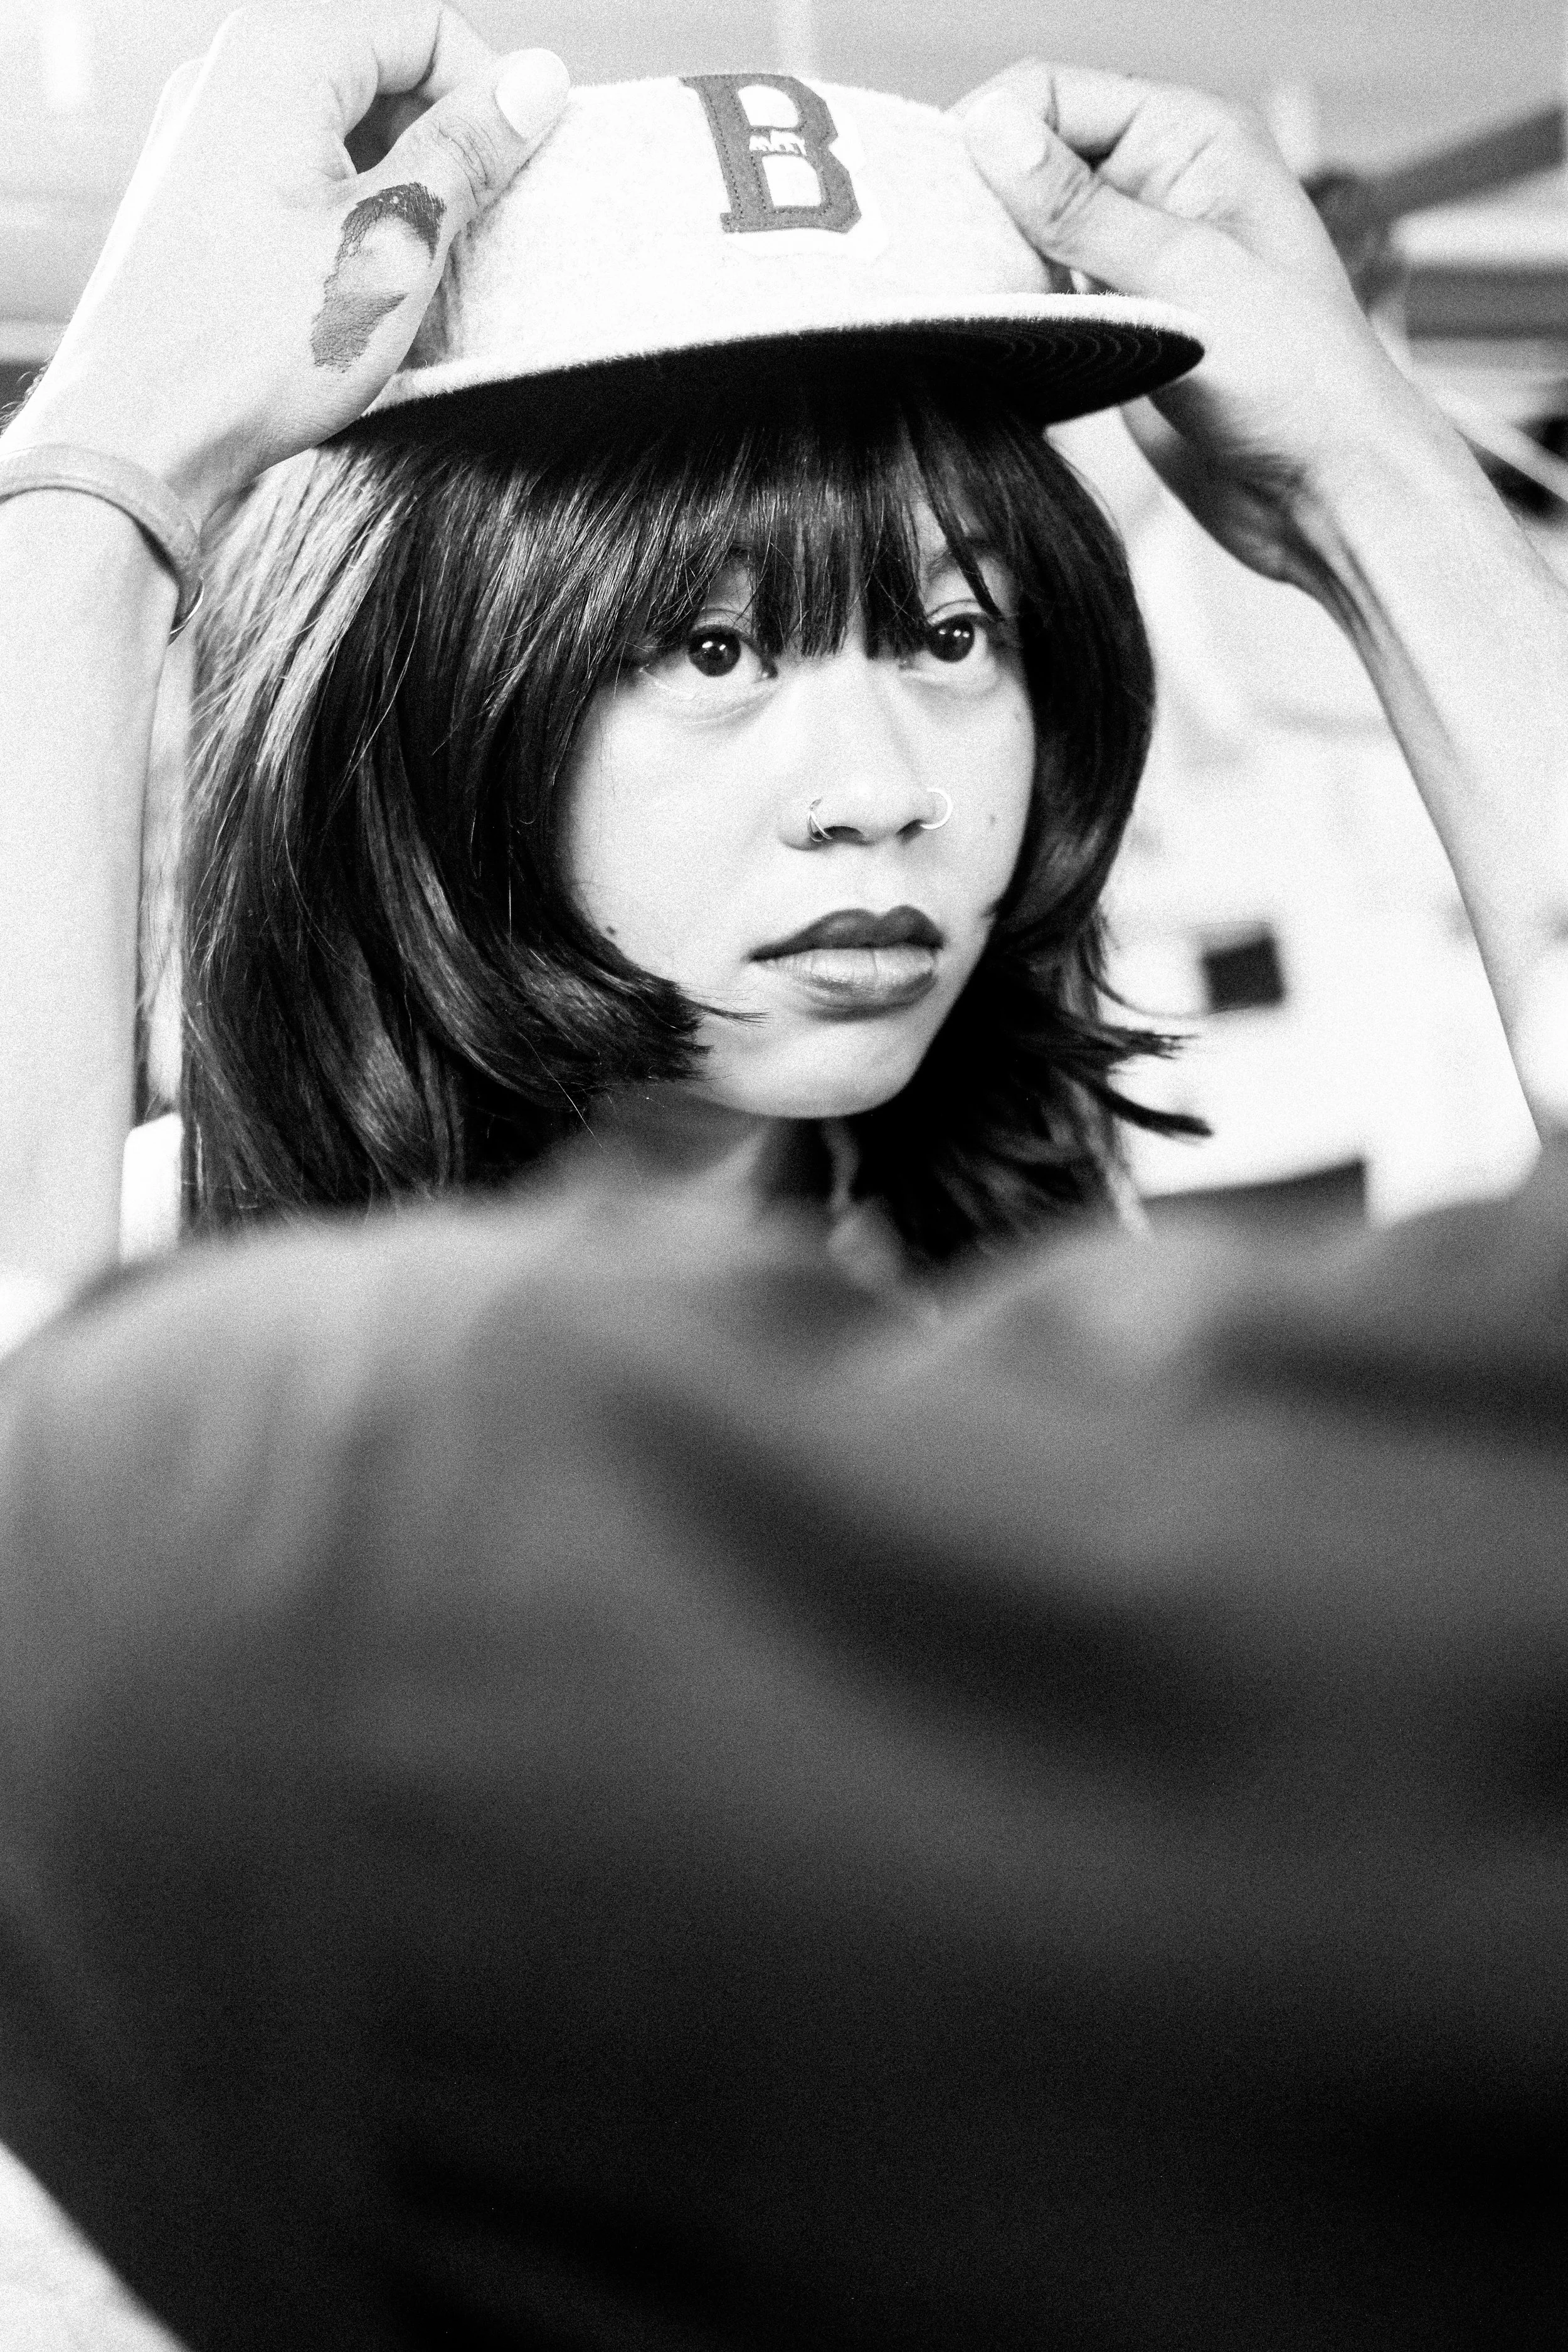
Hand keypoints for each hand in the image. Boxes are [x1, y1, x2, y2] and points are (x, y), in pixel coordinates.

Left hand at [8, 4, 568, 523]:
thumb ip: (467, 153)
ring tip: (420, 287)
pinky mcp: (202, 206)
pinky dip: (351, 230)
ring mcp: (208, 142)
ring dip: (402, 202)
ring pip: (345, 139)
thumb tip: (536, 84)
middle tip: (477, 239)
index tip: (517, 175)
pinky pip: (302, 188)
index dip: (486, 97)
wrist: (136, 439)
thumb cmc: (251, 347)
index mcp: (277, 56)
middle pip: (382, 78)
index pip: (422, 27)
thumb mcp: (394, 244)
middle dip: (443, 154)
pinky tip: (366, 303)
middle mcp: (230, 81)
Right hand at [955, 62, 1435, 587]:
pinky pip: (1040, 294)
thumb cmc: (1299, 381)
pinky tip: (997, 335)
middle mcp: (1160, 186)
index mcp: (1192, 141)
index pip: (1057, 95)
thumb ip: (1082, 209)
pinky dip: (1010, 309)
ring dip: (991, 260)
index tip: (943, 197)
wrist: (1324, 491)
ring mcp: (1136, 258)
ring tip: (970, 301)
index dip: (993, 134)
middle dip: (982, 199)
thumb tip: (994, 131)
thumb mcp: (1185, 277)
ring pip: (1028, 229)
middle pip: (1032, 158)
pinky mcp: (1116, 324)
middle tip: (947, 260)